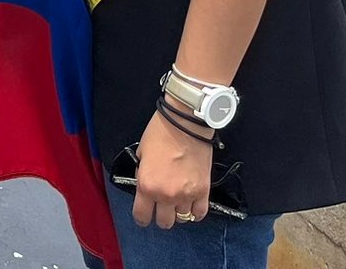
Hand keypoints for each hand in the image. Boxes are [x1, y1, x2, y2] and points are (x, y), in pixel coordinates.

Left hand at [130, 105, 213, 227]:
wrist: (185, 123)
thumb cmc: (160, 133)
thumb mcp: (141, 154)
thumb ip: (143, 176)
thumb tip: (147, 187)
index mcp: (147, 185)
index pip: (142, 216)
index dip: (141, 217)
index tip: (143, 215)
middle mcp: (166, 195)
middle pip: (164, 222)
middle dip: (161, 216)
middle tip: (161, 207)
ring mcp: (187, 195)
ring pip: (182, 219)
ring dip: (178, 212)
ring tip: (177, 201)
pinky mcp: (203, 192)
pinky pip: (200, 213)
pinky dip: (195, 211)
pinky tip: (191, 204)